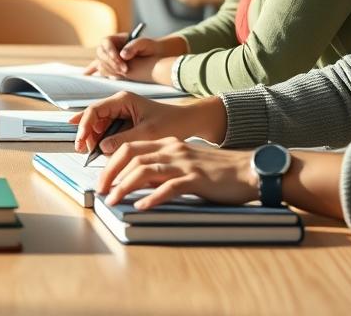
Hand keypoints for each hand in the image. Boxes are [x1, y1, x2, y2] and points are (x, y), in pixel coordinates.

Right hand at [71, 92, 227, 154]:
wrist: (189, 122)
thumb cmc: (172, 123)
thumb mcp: (148, 133)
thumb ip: (124, 139)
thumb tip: (102, 147)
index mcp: (123, 100)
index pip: (95, 110)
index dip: (84, 126)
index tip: (80, 143)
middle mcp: (119, 103)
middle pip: (94, 117)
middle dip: (86, 133)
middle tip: (82, 150)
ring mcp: (122, 112)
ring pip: (99, 124)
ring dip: (93, 137)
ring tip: (90, 152)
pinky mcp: (126, 122)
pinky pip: (108, 130)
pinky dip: (102, 140)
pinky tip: (98, 149)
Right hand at [85, 34, 163, 78]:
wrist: (154, 57)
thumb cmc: (149, 47)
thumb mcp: (145, 43)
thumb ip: (134, 46)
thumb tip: (123, 55)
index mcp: (115, 39)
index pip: (106, 42)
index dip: (110, 51)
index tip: (120, 60)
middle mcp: (109, 48)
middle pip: (100, 53)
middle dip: (111, 63)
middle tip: (124, 70)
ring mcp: (108, 58)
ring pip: (100, 64)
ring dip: (110, 70)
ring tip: (123, 74)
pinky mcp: (110, 68)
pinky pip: (100, 70)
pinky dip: (101, 73)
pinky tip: (99, 76)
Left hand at [95, 137, 257, 209]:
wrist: (249, 170)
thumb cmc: (216, 171)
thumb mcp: (184, 164)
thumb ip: (161, 170)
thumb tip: (136, 182)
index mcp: (168, 144)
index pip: (130, 148)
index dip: (111, 163)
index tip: (102, 180)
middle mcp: (173, 149)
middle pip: (131, 156)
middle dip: (111, 173)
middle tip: (101, 191)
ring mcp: (184, 163)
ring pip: (145, 170)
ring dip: (125, 186)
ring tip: (113, 200)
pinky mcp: (197, 179)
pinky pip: (169, 188)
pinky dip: (152, 198)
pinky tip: (142, 207)